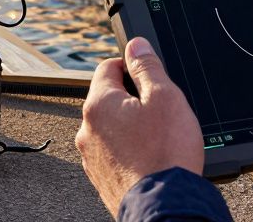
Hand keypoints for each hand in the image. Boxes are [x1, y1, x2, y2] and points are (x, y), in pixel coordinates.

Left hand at [77, 37, 203, 216]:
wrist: (164, 206)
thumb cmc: (165, 155)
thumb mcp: (165, 97)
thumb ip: (147, 66)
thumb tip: (136, 45)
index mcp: (99, 104)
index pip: (107, 67)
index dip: (131, 66)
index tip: (148, 75)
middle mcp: (87, 130)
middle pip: (108, 98)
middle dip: (133, 99)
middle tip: (159, 110)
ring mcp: (92, 157)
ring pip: (111, 128)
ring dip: (131, 126)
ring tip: (157, 138)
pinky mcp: (102, 178)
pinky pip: (114, 153)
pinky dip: (130, 151)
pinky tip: (150, 157)